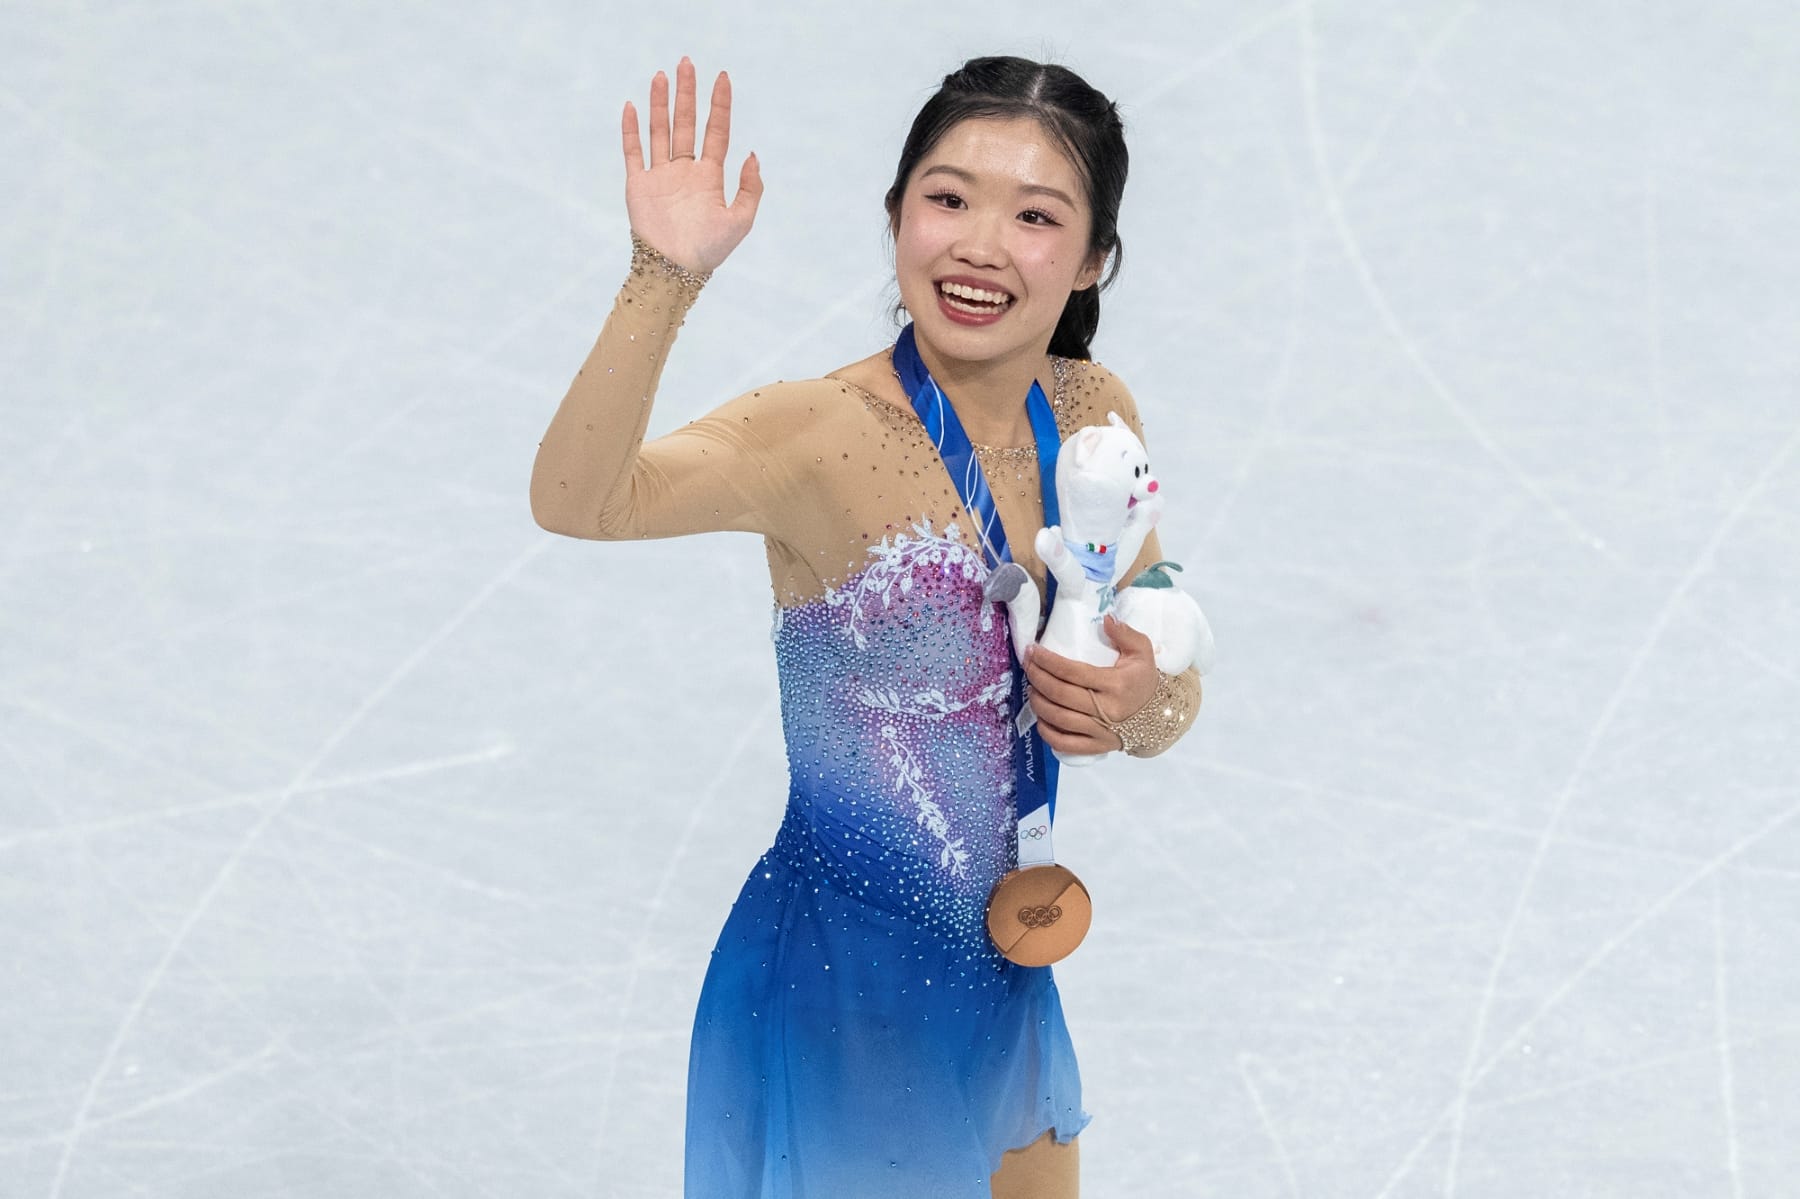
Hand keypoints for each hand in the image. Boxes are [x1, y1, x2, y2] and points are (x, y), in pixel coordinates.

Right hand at [621, 58, 762, 273]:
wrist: (675, 270)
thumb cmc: (710, 250)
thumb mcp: (740, 221)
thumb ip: (750, 188)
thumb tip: (752, 154)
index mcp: (710, 176)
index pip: (716, 131)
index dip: (719, 105)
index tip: (722, 77)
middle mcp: (685, 171)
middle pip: (686, 123)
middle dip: (687, 94)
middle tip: (687, 63)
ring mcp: (660, 175)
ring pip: (660, 131)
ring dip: (660, 104)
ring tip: (661, 75)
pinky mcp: (638, 184)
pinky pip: (633, 152)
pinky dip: (631, 130)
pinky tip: (631, 106)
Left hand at [1023, 615, 1159, 754]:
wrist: (1159, 716)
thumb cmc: (1144, 680)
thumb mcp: (1142, 652)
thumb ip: (1125, 633)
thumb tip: (1106, 618)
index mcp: (1116, 684)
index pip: (1072, 672)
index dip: (1047, 661)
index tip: (1032, 650)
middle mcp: (1106, 710)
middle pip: (1060, 694)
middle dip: (1037, 678)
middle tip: (1028, 666)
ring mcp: (1101, 731)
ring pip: (1059, 719)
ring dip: (1038, 703)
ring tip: (1031, 689)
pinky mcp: (1096, 747)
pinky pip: (1065, 744)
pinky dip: (1047, 732)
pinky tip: (1041, 718)